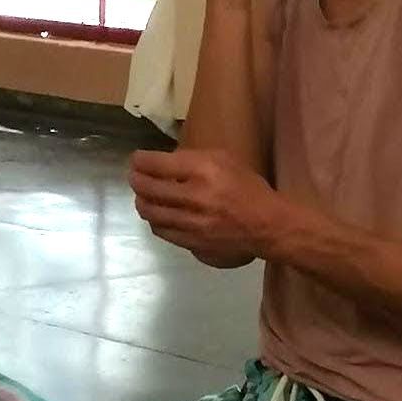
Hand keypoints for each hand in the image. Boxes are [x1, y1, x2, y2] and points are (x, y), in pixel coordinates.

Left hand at [129, 148, 278, 259]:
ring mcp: (192, 222)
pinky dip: (154, 221)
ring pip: (151, 212)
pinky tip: (155, 215)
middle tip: (134, 176)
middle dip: (136, 180)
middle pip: (149, 188)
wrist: (267, 225)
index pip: (159, 164)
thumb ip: (194, 159)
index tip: (136, 159)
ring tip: (141, 196)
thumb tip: (165, 161)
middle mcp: (195, 195)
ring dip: (141, 201)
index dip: (141, 161)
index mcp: (205, 170)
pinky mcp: (192, 242)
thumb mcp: (226, 160)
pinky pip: (161, 231)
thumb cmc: (248, 188)